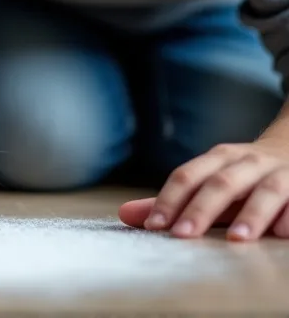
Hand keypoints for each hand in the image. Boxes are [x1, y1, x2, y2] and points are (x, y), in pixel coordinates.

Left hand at [118, 142, 288, 240]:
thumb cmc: (242, 177)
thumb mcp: (208, 182)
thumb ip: (172, 201)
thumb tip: (124, 215)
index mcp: (218, 159)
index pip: (187, 176)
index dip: (169, 200)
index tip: (154, 226)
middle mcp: (247, 162)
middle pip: (220, 183)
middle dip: (200, 209)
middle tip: (183, 236)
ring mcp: (280, 173)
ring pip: (266, 191)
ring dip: (252, 213)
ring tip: (238, 239)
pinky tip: (282, 234)